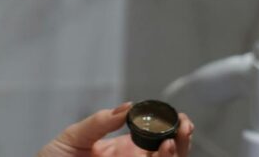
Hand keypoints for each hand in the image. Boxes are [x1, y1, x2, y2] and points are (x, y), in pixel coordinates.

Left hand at [38, 103, 193, 156]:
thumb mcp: (74, 136)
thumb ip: (100, 122)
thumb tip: (128, 106)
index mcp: (124, 149)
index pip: (155, 138)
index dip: (171, 127)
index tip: (178, 116)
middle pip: (167, 153)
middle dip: (182, 139)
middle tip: (184, 124)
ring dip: (174, 153)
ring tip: (173, 137)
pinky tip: (160, 150)